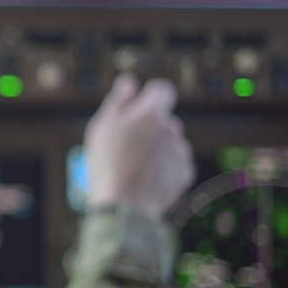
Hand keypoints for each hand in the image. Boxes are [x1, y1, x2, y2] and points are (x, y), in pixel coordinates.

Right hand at [84, 73, 194, 218]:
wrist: (124, 206)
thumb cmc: (108, 164)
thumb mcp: (102, 127)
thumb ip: (118, 100)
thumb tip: (129, 81)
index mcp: (151, 113)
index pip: (162, 90)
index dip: (151, 95)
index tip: (141, 106)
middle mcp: (171, 128)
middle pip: (163, 119)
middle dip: (149, 128)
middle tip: (128, 146)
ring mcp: (180, 151)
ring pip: (170, 142)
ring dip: (157, 148)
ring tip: (135, 166)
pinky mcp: (185, 172)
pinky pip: (175, 162)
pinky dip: (163, 167)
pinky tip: (146, 178)